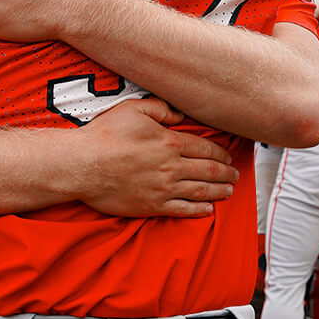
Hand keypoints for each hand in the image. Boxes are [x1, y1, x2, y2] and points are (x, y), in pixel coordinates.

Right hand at [76, 98, 237, 218]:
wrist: (83, 165)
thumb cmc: (104, 136)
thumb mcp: (133, 109)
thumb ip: (160, 108)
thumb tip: (179, 114)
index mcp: (169, 142)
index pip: (204, 148)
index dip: (220, 153)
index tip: (228, 157)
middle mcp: (171, 166)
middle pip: (208, 171)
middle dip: (226, 173)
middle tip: (235, 175)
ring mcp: (163, 188)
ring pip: (200, 191)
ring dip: (219, 191)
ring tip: (229, 191)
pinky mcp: (152, 205)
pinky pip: (183, 209)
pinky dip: (199, 210)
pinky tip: (208, 209)